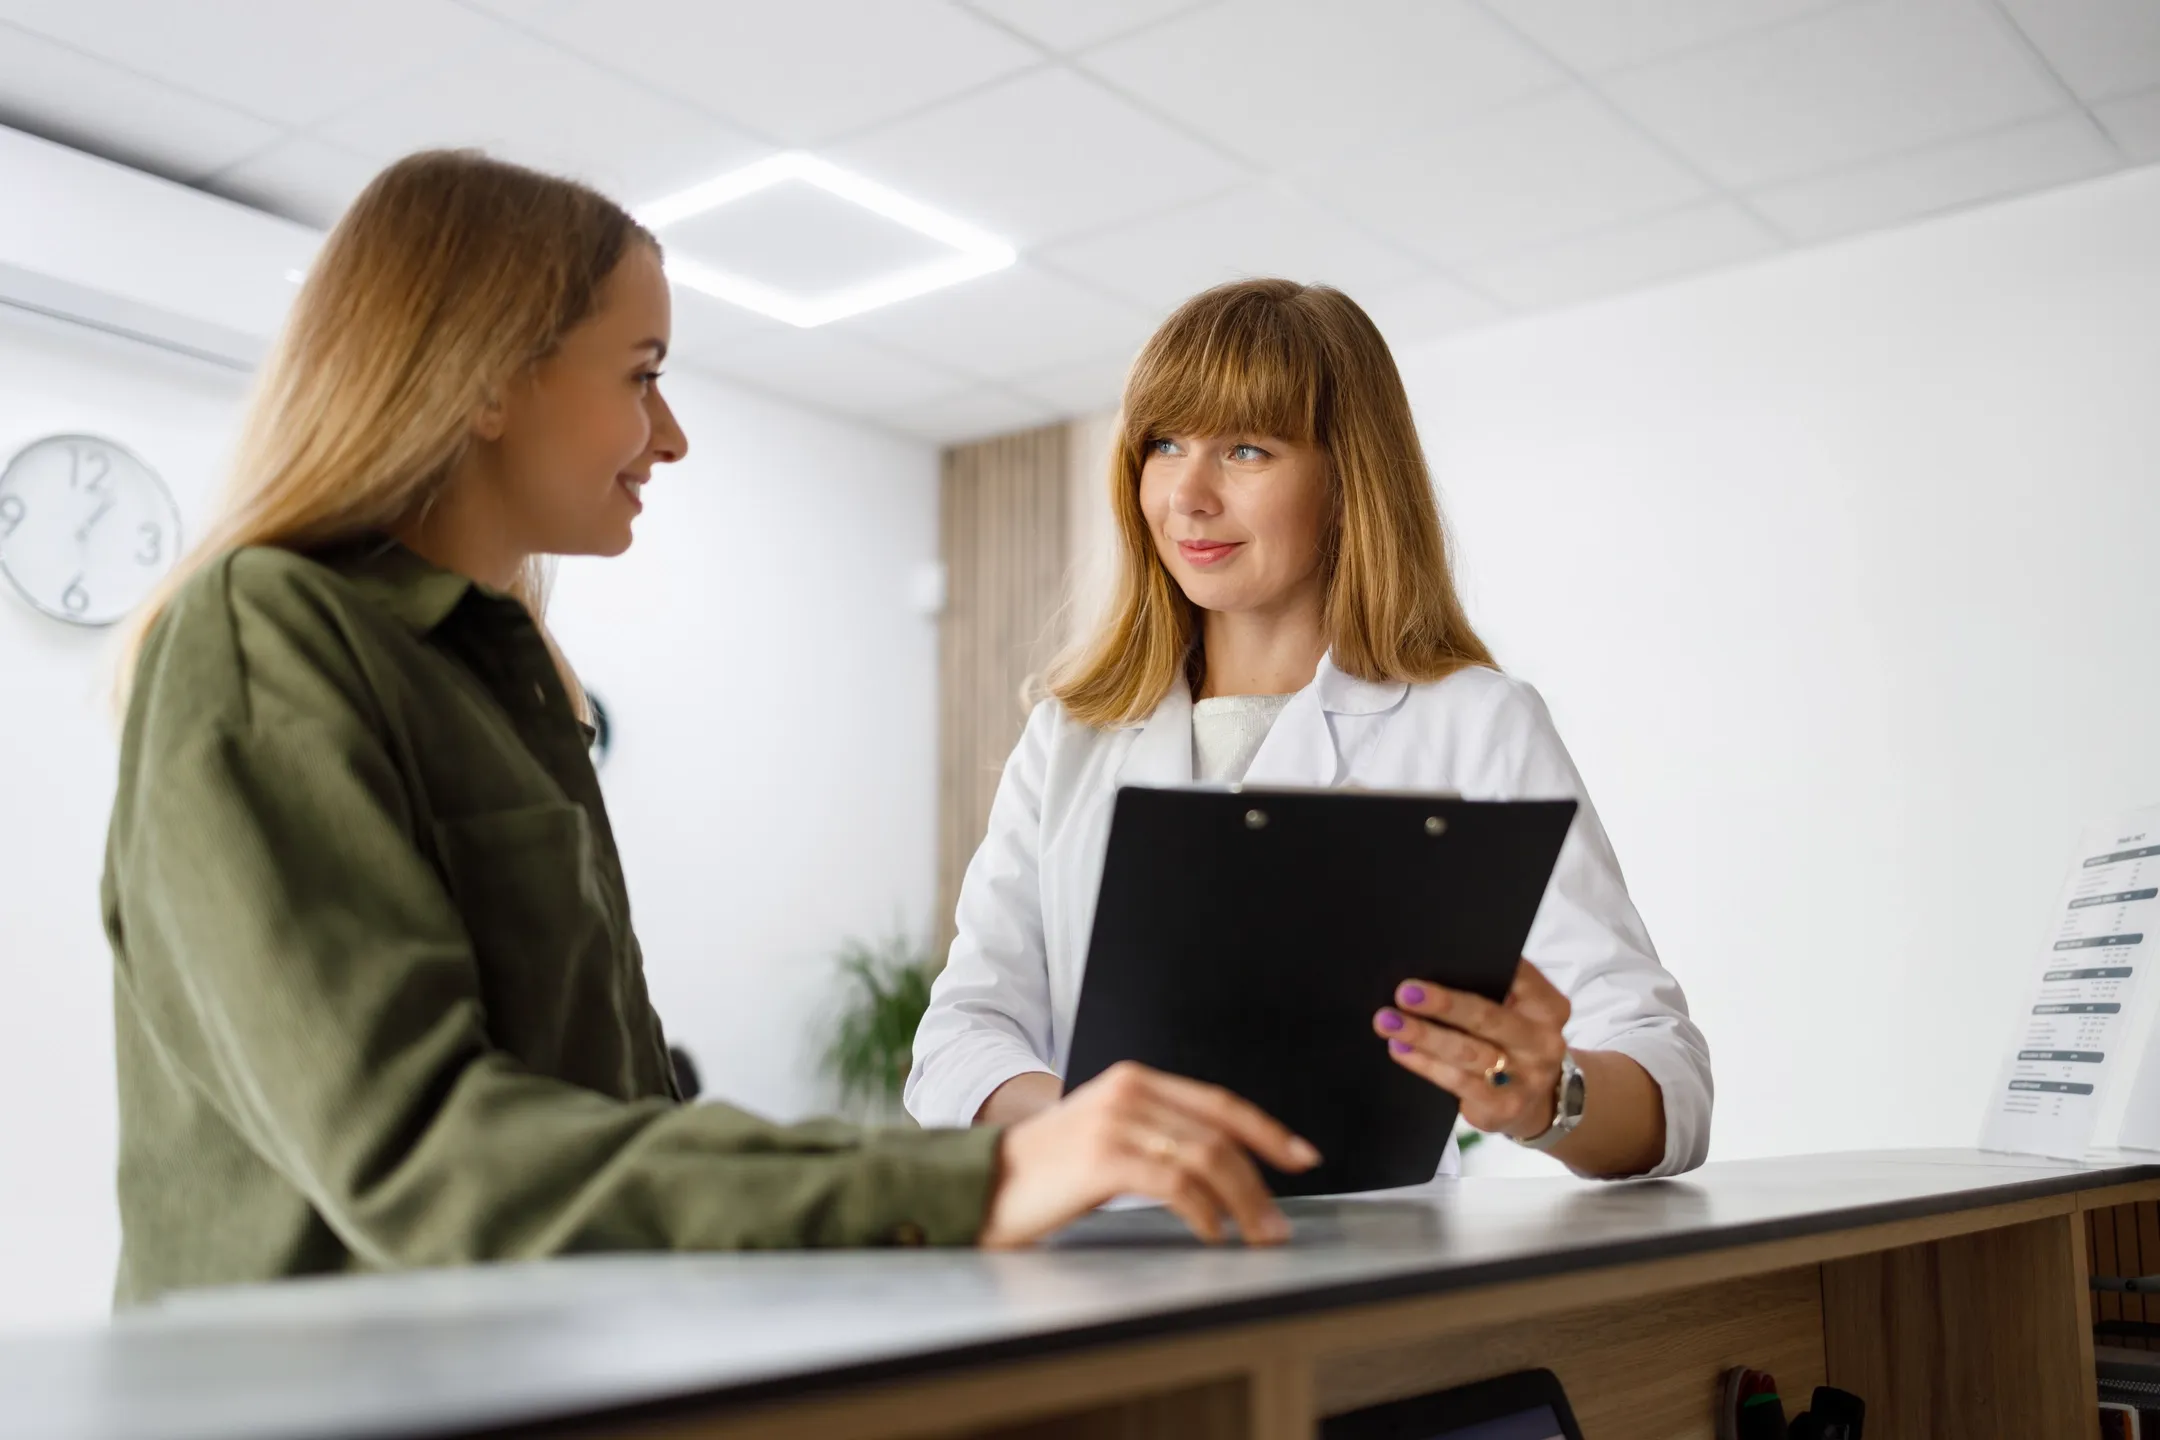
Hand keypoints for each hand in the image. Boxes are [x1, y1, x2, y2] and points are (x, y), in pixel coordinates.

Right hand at [978, 1061, 1320, 1248]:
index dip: (1267, 1130)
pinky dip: (1204, 1211)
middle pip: (1219, 1134)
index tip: (1302, 1157)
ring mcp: (1115, 1121)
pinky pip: (1176, 1183)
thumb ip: (1156, 1134)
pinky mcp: (1103, 1156)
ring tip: (1255, 1236)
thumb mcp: (1107, 1134)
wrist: (984, 1183)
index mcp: (1134, 1080)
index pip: (1218, 1101)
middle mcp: (1129, 1090)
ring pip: (1205, 1158)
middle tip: (1278, 1224)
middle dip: (1260, 1181)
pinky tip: (1212, 1231)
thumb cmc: (1047, 1171)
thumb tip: (1222, 1168)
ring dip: (1242, 1203)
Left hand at [1372, 959, 1570, 1140]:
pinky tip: (1400, 1049)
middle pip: (1488, 1018)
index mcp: (1549, 1007)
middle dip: (1444, 1004)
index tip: (1442, 954)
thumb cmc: (1512, 1042)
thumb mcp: (1517, 1013)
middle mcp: (1543, 1042)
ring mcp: (1526, 1078)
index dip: (1484, 965)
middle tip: (1404, 992)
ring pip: (1467, 1052)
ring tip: (1388, 1021)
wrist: (1539, 1104)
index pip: (1520, 977)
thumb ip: (1492, 992)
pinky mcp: (1504, 1106)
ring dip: (1423, 1035)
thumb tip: (1433, 967)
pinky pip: (1457, 1082)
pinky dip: (1425, 1064)